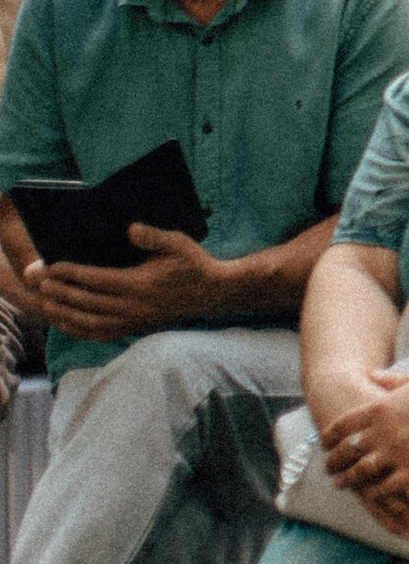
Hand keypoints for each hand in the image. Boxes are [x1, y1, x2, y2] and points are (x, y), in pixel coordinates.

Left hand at [31, 222, 227, 343]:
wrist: (213, 293)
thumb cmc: (194, 264)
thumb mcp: (178, 243)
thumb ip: (153, 236)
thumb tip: (129, 229)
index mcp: (140, 284)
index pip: (97, 280)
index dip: (72, 273)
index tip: (52, 266)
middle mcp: (134, 306)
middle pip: (87, 302)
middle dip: (60, 292)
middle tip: (40, 282)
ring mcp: (134, 320)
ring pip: (90, 322)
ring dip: (65, 313)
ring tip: (47, 302)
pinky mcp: (136, 328)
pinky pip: (101, 334)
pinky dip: (80, 330)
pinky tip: (66, 323)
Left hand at [316, 357, 408, 548]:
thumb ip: (389, 381)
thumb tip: (374, 374)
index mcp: (380, 407)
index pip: (344, 425)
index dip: (330, 436)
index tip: (324, 443)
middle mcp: (383, 430)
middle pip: (347, 451)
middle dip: (334, 462)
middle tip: (328, 469)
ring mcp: (398, 450)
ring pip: (362, 471)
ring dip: (348, 479)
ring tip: (340, 484)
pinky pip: (388, 485)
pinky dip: (376, 492)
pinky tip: (371, 495)